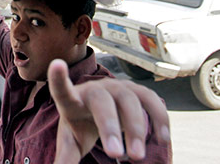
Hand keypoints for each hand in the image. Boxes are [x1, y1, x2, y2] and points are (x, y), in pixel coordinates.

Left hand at [48, 59, 169, 162]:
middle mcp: (96, 89)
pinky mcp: (137, 92)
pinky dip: (159, 118)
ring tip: (137, 157)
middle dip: (110, 127)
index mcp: (73, 100)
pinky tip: (162, 139)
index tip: (56, 64)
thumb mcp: (71, 141)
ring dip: (136, 128)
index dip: (59, 78)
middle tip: (115, 155)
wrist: (101, 110)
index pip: (63, 89)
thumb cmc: (81, 124)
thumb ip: (66, 158)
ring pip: (130, 101)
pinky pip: (151, 101)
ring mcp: (118, 88)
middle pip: (102, 102)